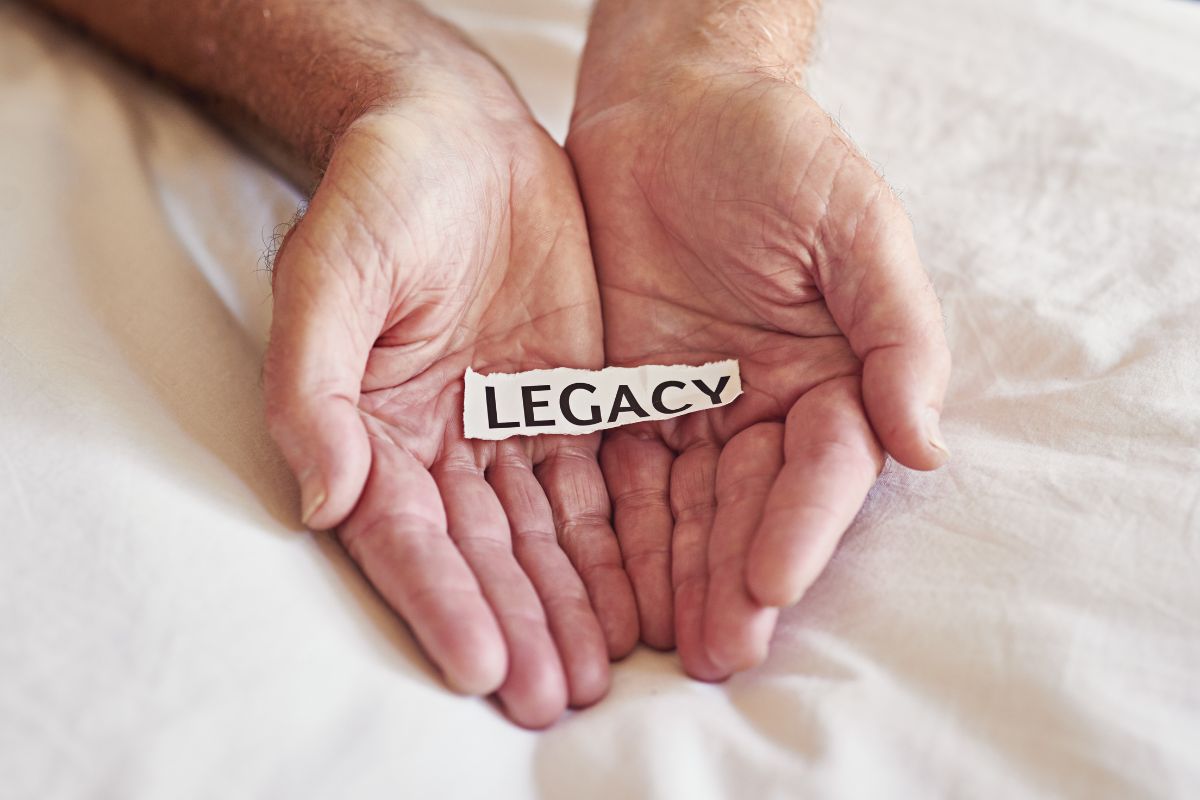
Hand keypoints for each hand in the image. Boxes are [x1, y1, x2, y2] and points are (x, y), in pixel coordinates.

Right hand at [264, 76, 637, 726]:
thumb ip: (314, 383)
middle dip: (518, 624)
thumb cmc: (380, 191)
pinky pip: (601, 483)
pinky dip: (619, 543)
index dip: (440, 598)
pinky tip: (643, 598)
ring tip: (602, 672)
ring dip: (571, 604)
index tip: (482, 665)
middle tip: (557, 696)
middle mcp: (440, 442)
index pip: (405, 531)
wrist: (459, 132)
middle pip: (481, 551)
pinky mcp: (575, 401)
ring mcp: (510, 426)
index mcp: (371, 424)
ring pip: (545, 533)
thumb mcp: (331, 269)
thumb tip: (320, 500)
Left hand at [567, 68, 950, 679]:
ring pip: (686, 507)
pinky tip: (605, 582)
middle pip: (753, 506)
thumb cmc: (775, 151)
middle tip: (716, 651)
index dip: (800, 526)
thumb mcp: (854, 224)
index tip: (770, 582)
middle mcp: (766, 405)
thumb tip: (926, 445)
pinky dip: (615, 528)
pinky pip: (619, 471)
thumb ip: (895, 331)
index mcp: (835, 374)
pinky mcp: (622, 397)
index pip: (824, 468)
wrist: (671, 105)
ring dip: (677, 575)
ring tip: (663, 644)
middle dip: (735, 578)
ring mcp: (693, 407)